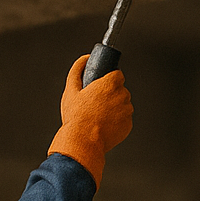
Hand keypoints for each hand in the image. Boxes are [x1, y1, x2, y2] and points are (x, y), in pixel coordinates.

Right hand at [48, 58, 132, 183]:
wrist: (83, 142)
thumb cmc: (76, 118)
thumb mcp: (71, 90)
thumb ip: (77, 69)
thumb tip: (85, 58)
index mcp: (110, 83)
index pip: (117, 75)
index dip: (109, 81)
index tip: (101, 89)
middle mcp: (122, 95)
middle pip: (121, 90)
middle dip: (112, 96)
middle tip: (97, 105)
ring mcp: (127, 111)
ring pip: (123, 105)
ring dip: (115, 109)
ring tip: (100, 117)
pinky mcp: (128, 125)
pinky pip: (124, 120)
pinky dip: (117, 122)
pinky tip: (105, 126)